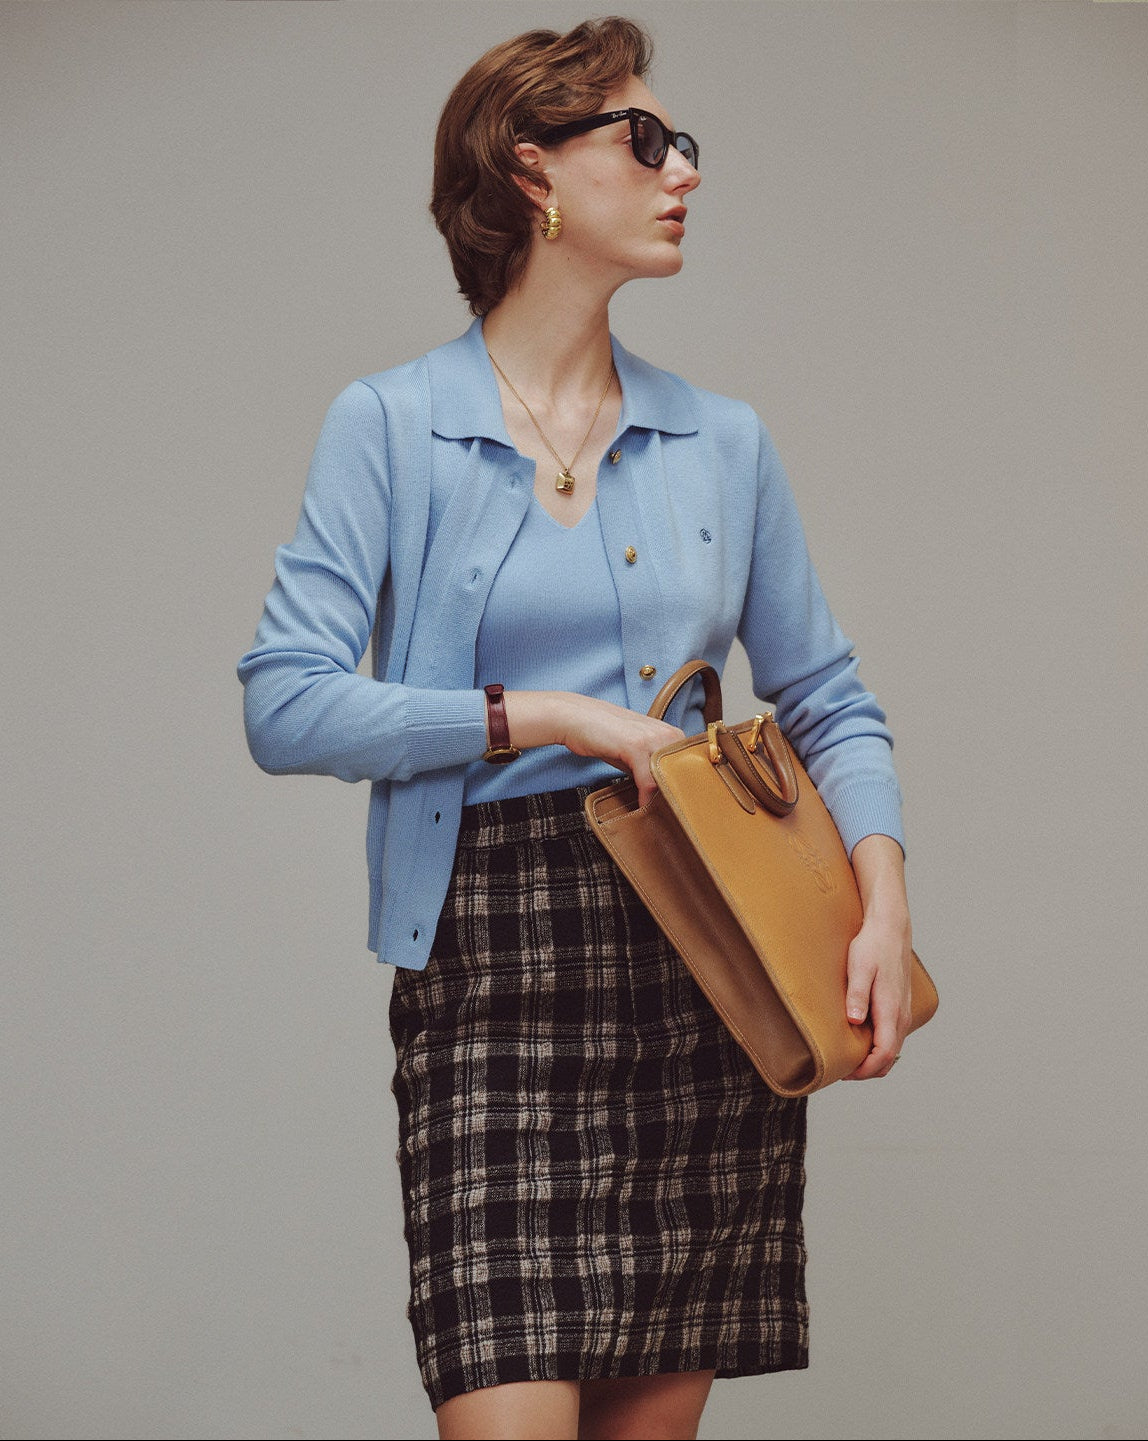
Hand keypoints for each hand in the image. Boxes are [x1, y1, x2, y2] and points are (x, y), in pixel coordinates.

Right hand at [557, 694, 683, 806]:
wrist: (575, 718)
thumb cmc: (603, 734)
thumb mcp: (634, 751)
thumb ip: (651, 766)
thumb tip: (662, 791)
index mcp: (669, 733)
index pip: (688, 766)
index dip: (683, 786)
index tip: (679, 804)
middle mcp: (666, 733)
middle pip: (682, 774)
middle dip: (676, 795)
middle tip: (671, 814)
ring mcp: (653, 738)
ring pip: (668, 778)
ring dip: (662, 798)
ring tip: (657, 814)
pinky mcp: (635, 746)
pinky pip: (648, 780)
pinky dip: (645, 797)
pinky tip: (641, 806)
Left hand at [841, 832, 912, 1080]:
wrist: (891, 927)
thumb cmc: (873, 946)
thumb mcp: (860, 967)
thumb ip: (857, 995)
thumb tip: (854, 1021)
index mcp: (891, 1010)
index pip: (884, 1054)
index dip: (866, 1070)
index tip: (845, 1073)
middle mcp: (901, 1015)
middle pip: (889, 1057)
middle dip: (868, 1070)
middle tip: (841, 1070)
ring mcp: (902, 1011)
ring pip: (892, 1048)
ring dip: (873, 1059)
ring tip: (847, 1057)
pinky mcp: (899, 1005)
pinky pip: (891, 1036)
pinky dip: (878, 1046)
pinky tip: (859, 1039)